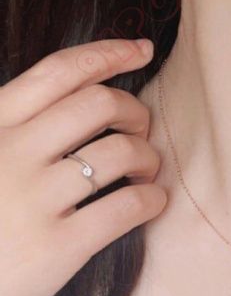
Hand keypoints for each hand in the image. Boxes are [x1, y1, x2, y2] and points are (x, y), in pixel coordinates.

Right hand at [0, 38, 166, 295]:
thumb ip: (13, 130)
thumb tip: (74, 101)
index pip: (58, 72)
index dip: (108, 53)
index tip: (142, 50)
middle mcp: (11, 153)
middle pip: (100, 105)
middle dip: (135, 112)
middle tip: (141, 131)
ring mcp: (34, 199)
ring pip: (121, 153)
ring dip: (148, 157)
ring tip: (145, 172)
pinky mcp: (58, 246)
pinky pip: (127, 207)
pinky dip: (152, 199)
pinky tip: (151, 203)